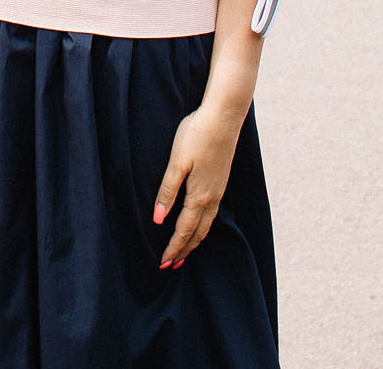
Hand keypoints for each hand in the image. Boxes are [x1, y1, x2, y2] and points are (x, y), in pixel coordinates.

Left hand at [152, 101, 243, 267]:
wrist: (224, 116)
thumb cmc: (197, 135)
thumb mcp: (176, 162)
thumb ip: (167, 191)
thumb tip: (158, 219)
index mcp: (199, 195)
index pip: (185, 230)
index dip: (174, 248)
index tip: (164, 263)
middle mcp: (212, 197)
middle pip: (197, 232)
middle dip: (184, 250)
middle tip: (171, 265)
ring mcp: (219, 190)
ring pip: (207, 224)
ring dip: (195, 240)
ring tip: (185, 252)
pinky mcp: (222, 181)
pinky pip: (213, 213)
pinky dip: (204, 226)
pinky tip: (200, 223)